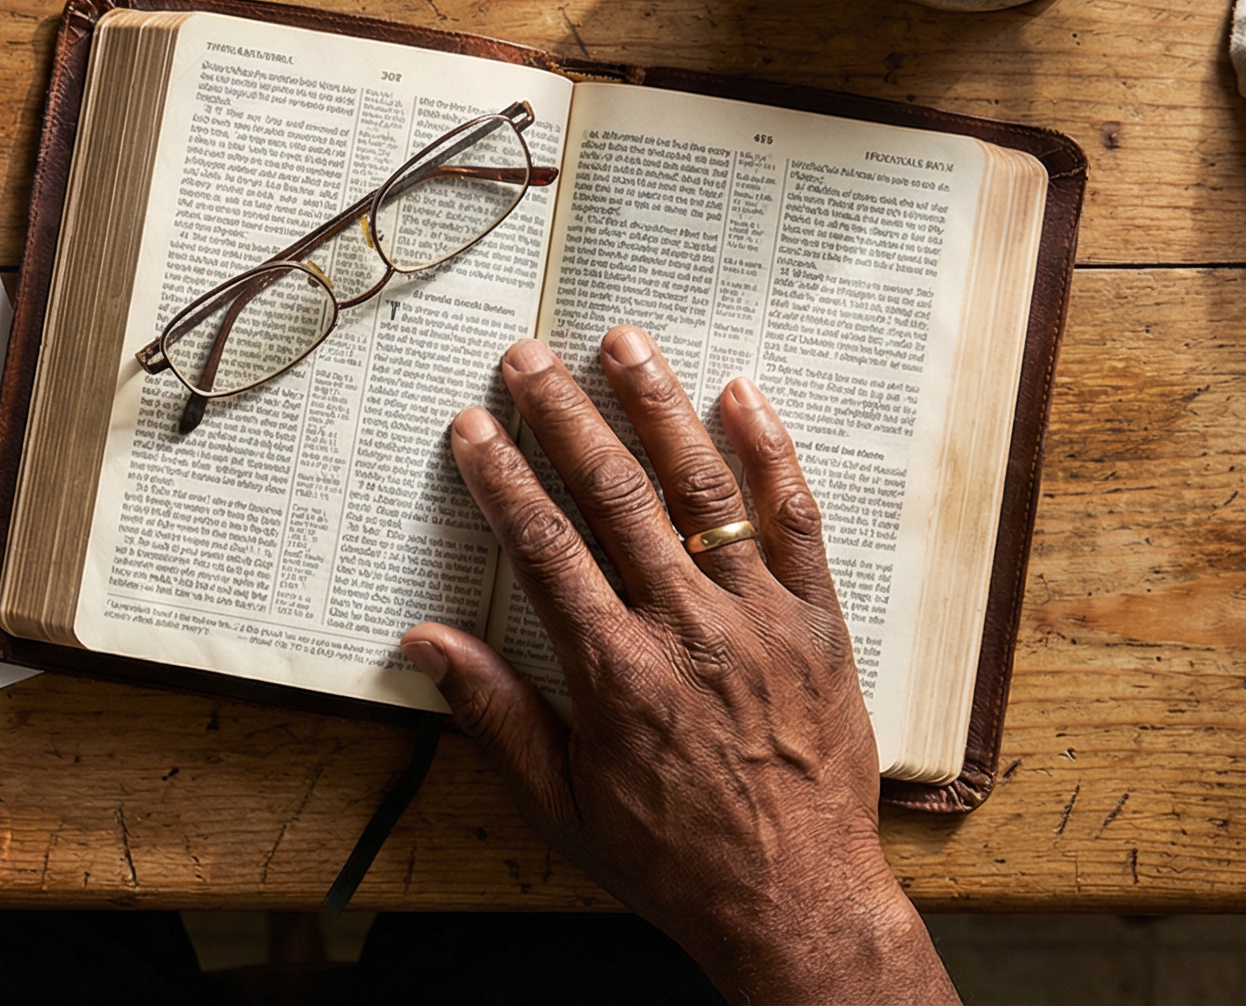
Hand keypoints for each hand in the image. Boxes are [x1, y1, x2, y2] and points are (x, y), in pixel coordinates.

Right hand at [402, 329, 954, 1005]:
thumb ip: (493, 713)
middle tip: (530, 357)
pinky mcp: (819, 624)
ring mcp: (759, 620)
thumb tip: (425, 641)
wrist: (796, 902)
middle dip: (565, 416)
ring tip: (624, 342)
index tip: (474, 425)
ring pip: (704, 490)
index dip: (502, 476)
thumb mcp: (560, 804)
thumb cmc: (672, 860)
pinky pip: (797, 522)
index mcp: (613, 672)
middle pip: (616, 496)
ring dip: (658, 407)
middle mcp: (686, 630)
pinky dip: (770, 454)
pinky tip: (742, 396)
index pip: (543, 546)